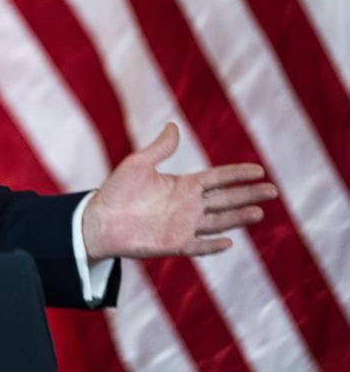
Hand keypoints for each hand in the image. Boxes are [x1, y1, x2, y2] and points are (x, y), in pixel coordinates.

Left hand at [81, 123, 277, 262]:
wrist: (99, 219)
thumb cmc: (116, 191)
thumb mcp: (138, 164)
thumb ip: (159, 148)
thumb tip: (173, 126)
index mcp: (182, 185)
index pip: (217, 178)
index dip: (238, 174)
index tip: (260, 170)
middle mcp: (187, 205)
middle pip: (226, 199)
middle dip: (249, 194)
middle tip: (273, 190)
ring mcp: (183, 225)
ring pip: (219, 221)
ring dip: (239, 218)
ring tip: (261, 212)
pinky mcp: (175, 244)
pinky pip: (199, 245)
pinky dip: (213, 245)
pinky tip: (230, 242)